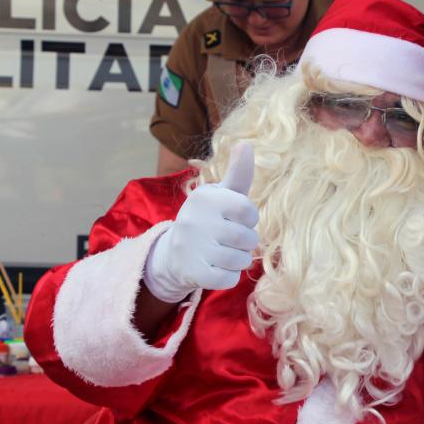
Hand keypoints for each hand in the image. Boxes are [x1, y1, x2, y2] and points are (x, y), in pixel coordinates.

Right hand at [144, 142, 258, 301]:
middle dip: (245, 241)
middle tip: (229, 238)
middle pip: (248, 238)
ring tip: (223, 252)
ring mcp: (194, 248)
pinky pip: (230, 279)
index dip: (248, 218)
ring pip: (241, 260)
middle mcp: (197, 221)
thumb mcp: (221, 194)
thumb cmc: (209, 218)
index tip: (237, 218)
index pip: (248, 211)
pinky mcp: (194, 273)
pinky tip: (216, 267)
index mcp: (206, 198)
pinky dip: (228, 276)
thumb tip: (246, 143)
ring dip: (238, 259)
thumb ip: (238, 173)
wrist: (174, 252)